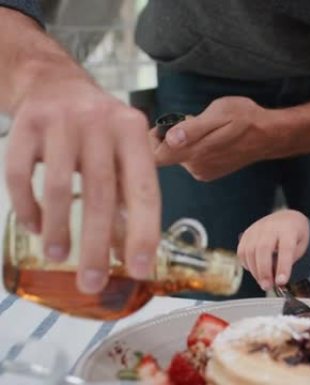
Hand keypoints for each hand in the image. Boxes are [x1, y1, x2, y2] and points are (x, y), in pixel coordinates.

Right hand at [5, 75, 160, 293]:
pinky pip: (20, 173)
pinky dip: (27, 206)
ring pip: (59, 186)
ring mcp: (62, 121)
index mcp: (134, 133)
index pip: (144, 190)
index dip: (143, 232)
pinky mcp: (27, 123)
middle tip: (92, 282)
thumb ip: (125, 198)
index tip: (138, 270)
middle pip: (101, 193)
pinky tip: (35, 227)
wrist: (54, 82)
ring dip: (59, 228)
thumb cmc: (98, 131)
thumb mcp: (122, 154)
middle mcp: (101, 123)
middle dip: (96, 244)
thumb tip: (124, 254)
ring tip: (58, 257)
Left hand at [151, 96, 278, 180]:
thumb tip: (170, 138)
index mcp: (194, 153)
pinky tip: (211, 138)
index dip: (150, 140)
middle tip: (190, 120)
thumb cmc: (246, 119)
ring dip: (184, 140)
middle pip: (165, 154)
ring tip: (206, 128)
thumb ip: (193, 129)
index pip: (154, 156)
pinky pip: (190, 159)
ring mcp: (202, 171)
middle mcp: (195, 167)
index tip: (164, 124)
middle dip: (170, 136)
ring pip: (179, 155)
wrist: (269, 135)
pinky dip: (194, 146)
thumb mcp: (220, 113)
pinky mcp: (208, 172)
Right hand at [237, 210, 309, 290]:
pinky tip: (256, 270)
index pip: (286, 248)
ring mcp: (257, 229)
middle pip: (263, 248)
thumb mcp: (301, 247)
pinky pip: (242, 252)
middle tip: (267, 286)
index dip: (283, 266)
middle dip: (264, 271)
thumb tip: (276, 281)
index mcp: (289, 229)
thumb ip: (289, 262)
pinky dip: (247, 265)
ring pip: (250, 251)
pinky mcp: (247, 234)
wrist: (286, 219)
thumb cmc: (295, 235)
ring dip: (255, 271)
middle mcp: (271, 226)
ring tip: (264, 282)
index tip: (281, 282)